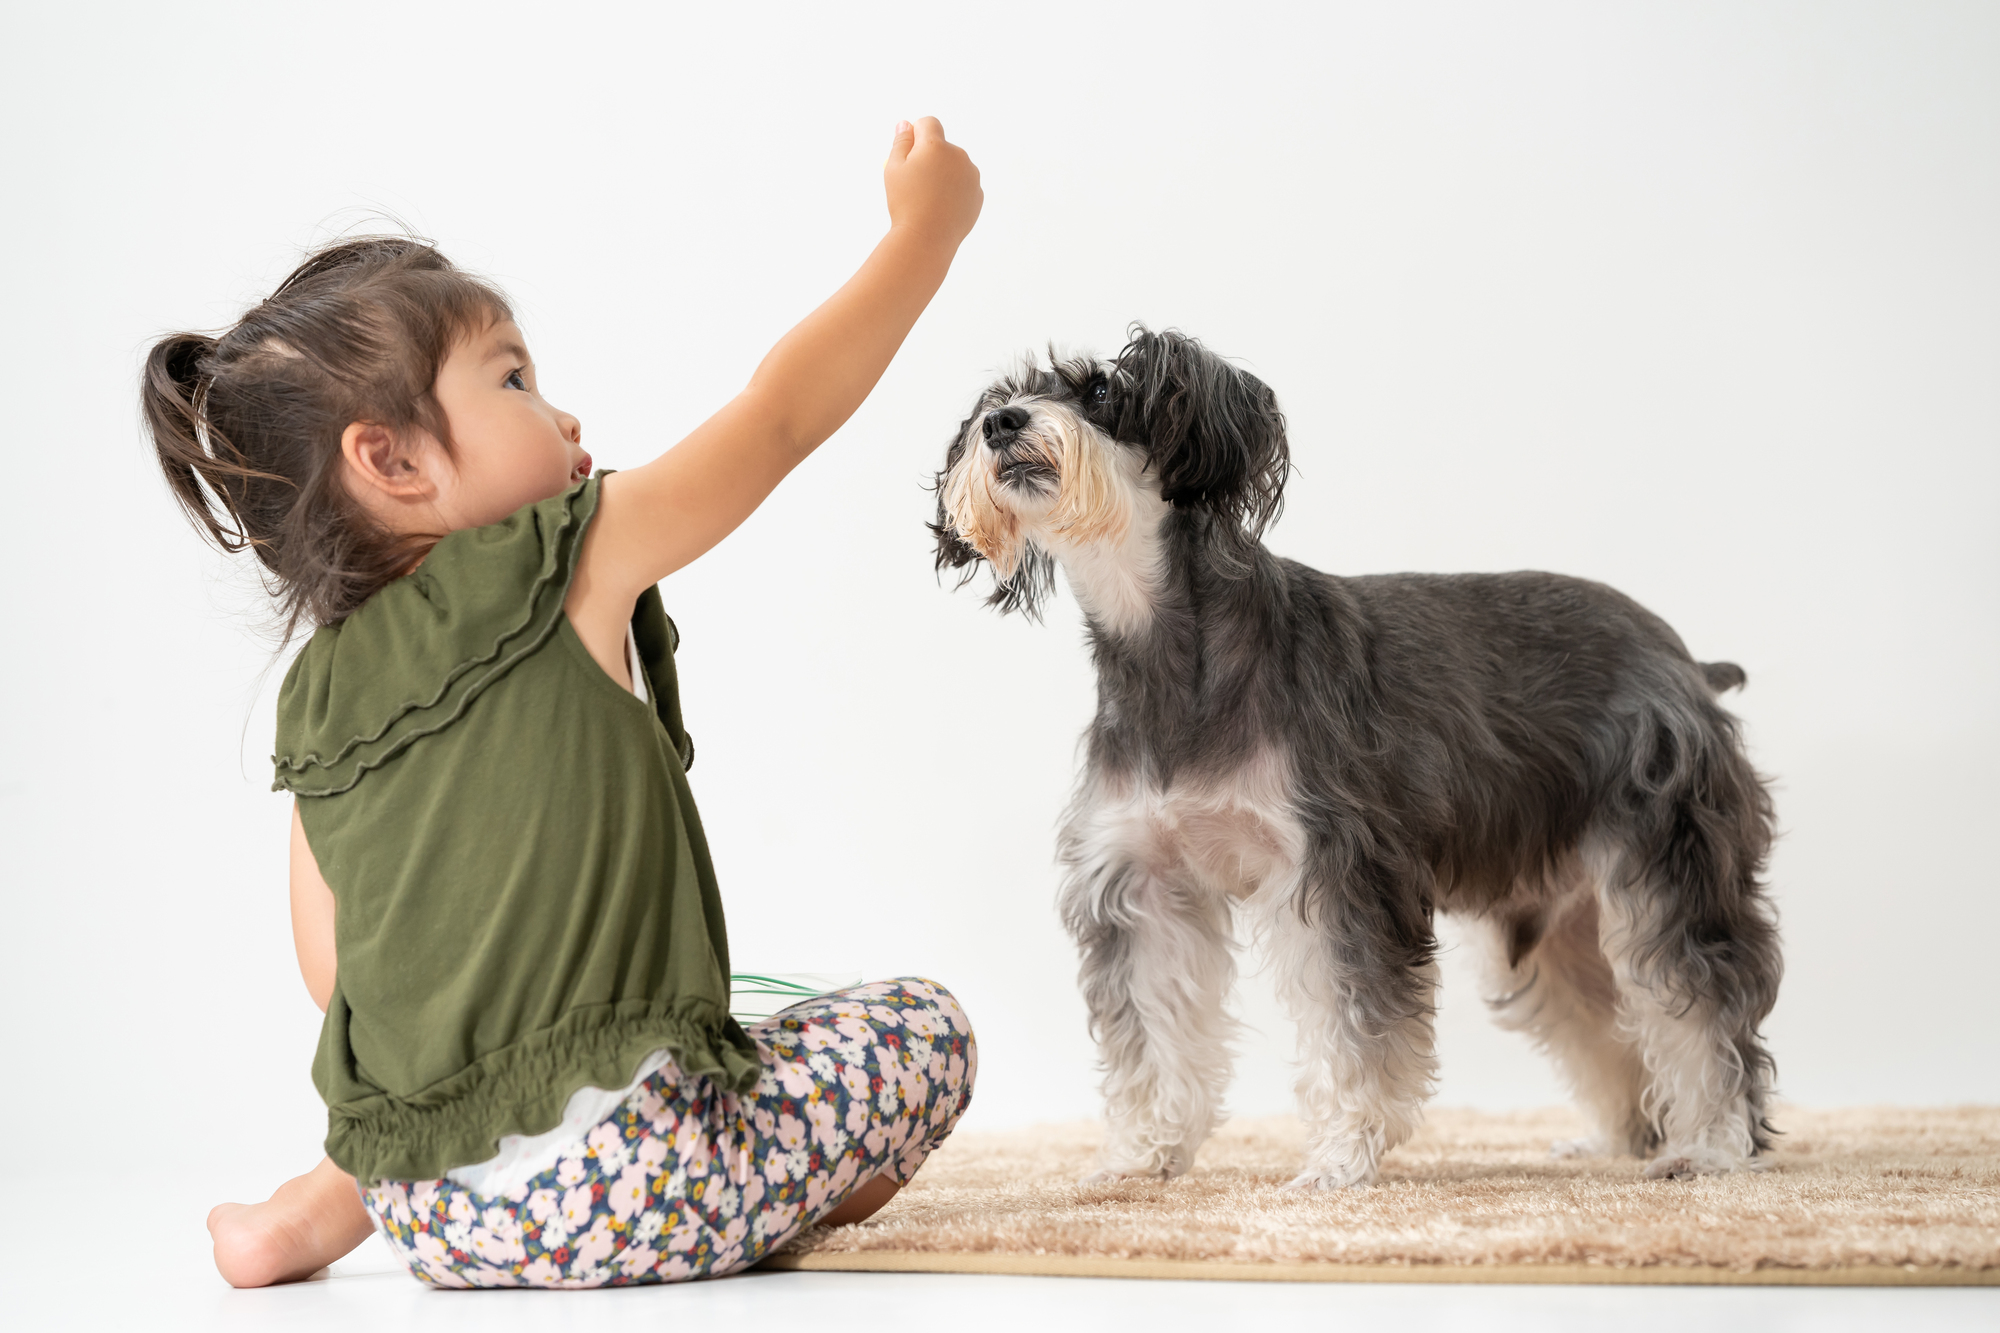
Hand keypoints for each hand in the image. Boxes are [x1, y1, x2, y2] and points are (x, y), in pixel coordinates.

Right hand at [885, 117, 981, 250]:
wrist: (926, 239)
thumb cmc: (905, 203)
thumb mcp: (893, 169)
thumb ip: (901, 142)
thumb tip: (906, 124)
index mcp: (936, 146)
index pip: (928, 123)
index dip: (916, 134)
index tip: (909, 153)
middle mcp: (958, 156)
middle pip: (942, 146)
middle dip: (930, 157)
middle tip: (915, 183)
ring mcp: (971, 175)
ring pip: (954, 166)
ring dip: (943, 173)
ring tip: (928, 198)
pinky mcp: (978, 194)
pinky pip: (963, 184)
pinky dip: (953, 191)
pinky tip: (940, 207)